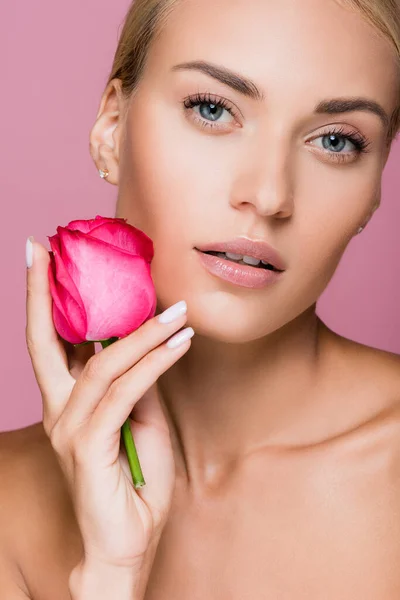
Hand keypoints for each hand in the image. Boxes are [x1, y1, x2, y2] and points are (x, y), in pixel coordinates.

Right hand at [25, 239, 193, 569]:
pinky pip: (124, 391)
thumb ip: (135, 383)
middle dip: (46, 292)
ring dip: (144, 331)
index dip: (44, 298)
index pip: (49, 341)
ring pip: (102, 363)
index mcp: (66, 402)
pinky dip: (155, 363)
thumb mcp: (139, 420)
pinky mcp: (89, 445)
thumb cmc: (132, 481)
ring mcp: (69, 428)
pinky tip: (180, 343)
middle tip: (48, 248)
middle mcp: (58, 410)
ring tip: (178, 309)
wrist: (126, 542)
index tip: (42, 256)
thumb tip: (143, 343)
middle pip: (45, 340)